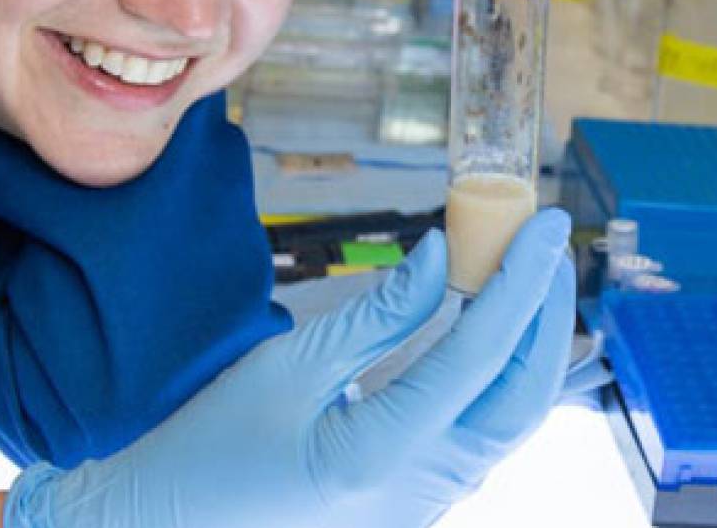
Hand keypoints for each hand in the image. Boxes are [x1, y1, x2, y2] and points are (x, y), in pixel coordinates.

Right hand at [4, 208, 575, 527]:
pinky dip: (500, 376)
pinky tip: (492, 327)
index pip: (480, 356)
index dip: (521, 279)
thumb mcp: (287, 366)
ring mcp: (425, 508)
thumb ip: (378, 316)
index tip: (547, 220)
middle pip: (523, 399)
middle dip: (546, 313)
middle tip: (545, 239)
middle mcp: (419, 492)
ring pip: (511, 423)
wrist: (169, 525)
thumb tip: (445, 255)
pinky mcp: (419, 505)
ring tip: (524, 271)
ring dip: (528, 344)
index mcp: (380, 455)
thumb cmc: (211, 445)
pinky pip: (482, 438)